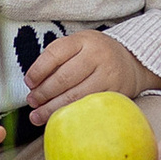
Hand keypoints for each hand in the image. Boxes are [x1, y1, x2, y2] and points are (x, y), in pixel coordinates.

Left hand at [24, 30, 156, 121]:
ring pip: (75, 96)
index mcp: (84, 40)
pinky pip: (88, 107)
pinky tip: (59, 119)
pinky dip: (71, 115)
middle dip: (43, 93)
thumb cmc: (95, 54)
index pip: (55, 54)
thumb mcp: (78, 45)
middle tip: (32, 102)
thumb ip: (58, 57)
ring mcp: (108, 75)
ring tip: (37, 115)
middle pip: (64, 78)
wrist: (132, 62)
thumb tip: (33, 82)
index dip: (38, 70)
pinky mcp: (115, 94)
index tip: (29, 82)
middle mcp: (97, 56)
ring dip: (52, 108)